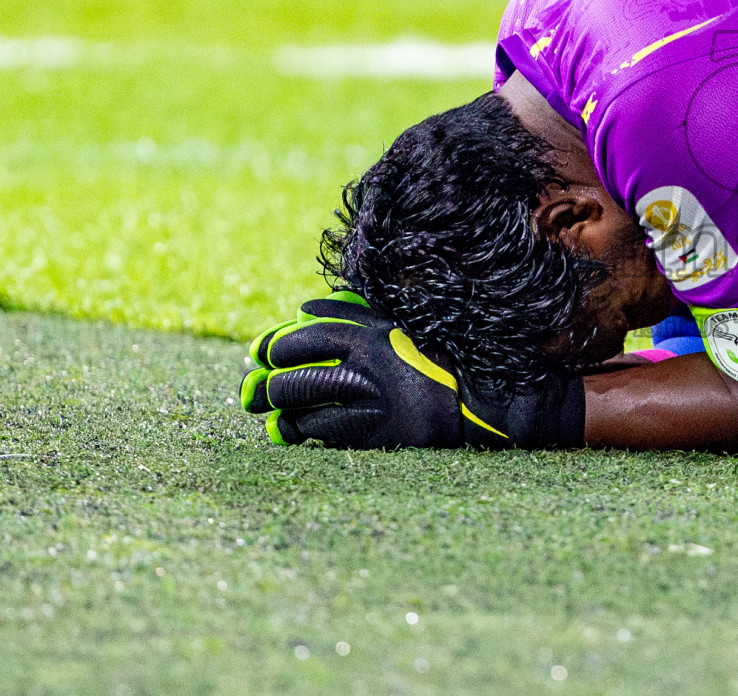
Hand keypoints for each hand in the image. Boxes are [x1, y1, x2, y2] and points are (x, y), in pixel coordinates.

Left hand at [239, 292, 512, 448]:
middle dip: (266, 386)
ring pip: (296, 410)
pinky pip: (316, 435)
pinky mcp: (369, 436)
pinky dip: (297, 432)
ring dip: (279, 410)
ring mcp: (364, 407)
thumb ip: (349, 314)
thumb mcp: (394, 324)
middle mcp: (360, 370)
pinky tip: (294, 429)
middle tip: (257, 388)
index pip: (296, 341)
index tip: (263, 353)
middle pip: (287, 379)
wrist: (471, 401)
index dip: (272, 348)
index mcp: (366, 336)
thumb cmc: (430, 356)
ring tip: (273, 410)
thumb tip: (301, 310)